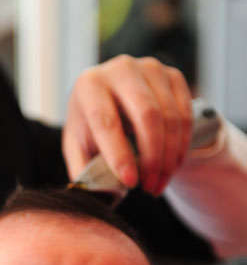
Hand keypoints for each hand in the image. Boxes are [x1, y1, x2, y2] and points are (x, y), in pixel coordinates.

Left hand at [62, 55, 193, 195]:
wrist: (113, 95)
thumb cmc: (92, 125)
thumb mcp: (79, 145)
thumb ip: (83, 170)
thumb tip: (98, 195)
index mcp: (89, 85)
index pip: (106, 120)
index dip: (120, 154)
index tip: (131, 183)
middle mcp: (120, 69)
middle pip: (146, 115)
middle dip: (152, 158)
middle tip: (149, 187)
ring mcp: (150, 69)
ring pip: (170, 118)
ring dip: (169, 158)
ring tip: (158, 183)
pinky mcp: (172, 76)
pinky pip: (186, 115)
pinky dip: (182, 147)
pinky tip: (171, 166)